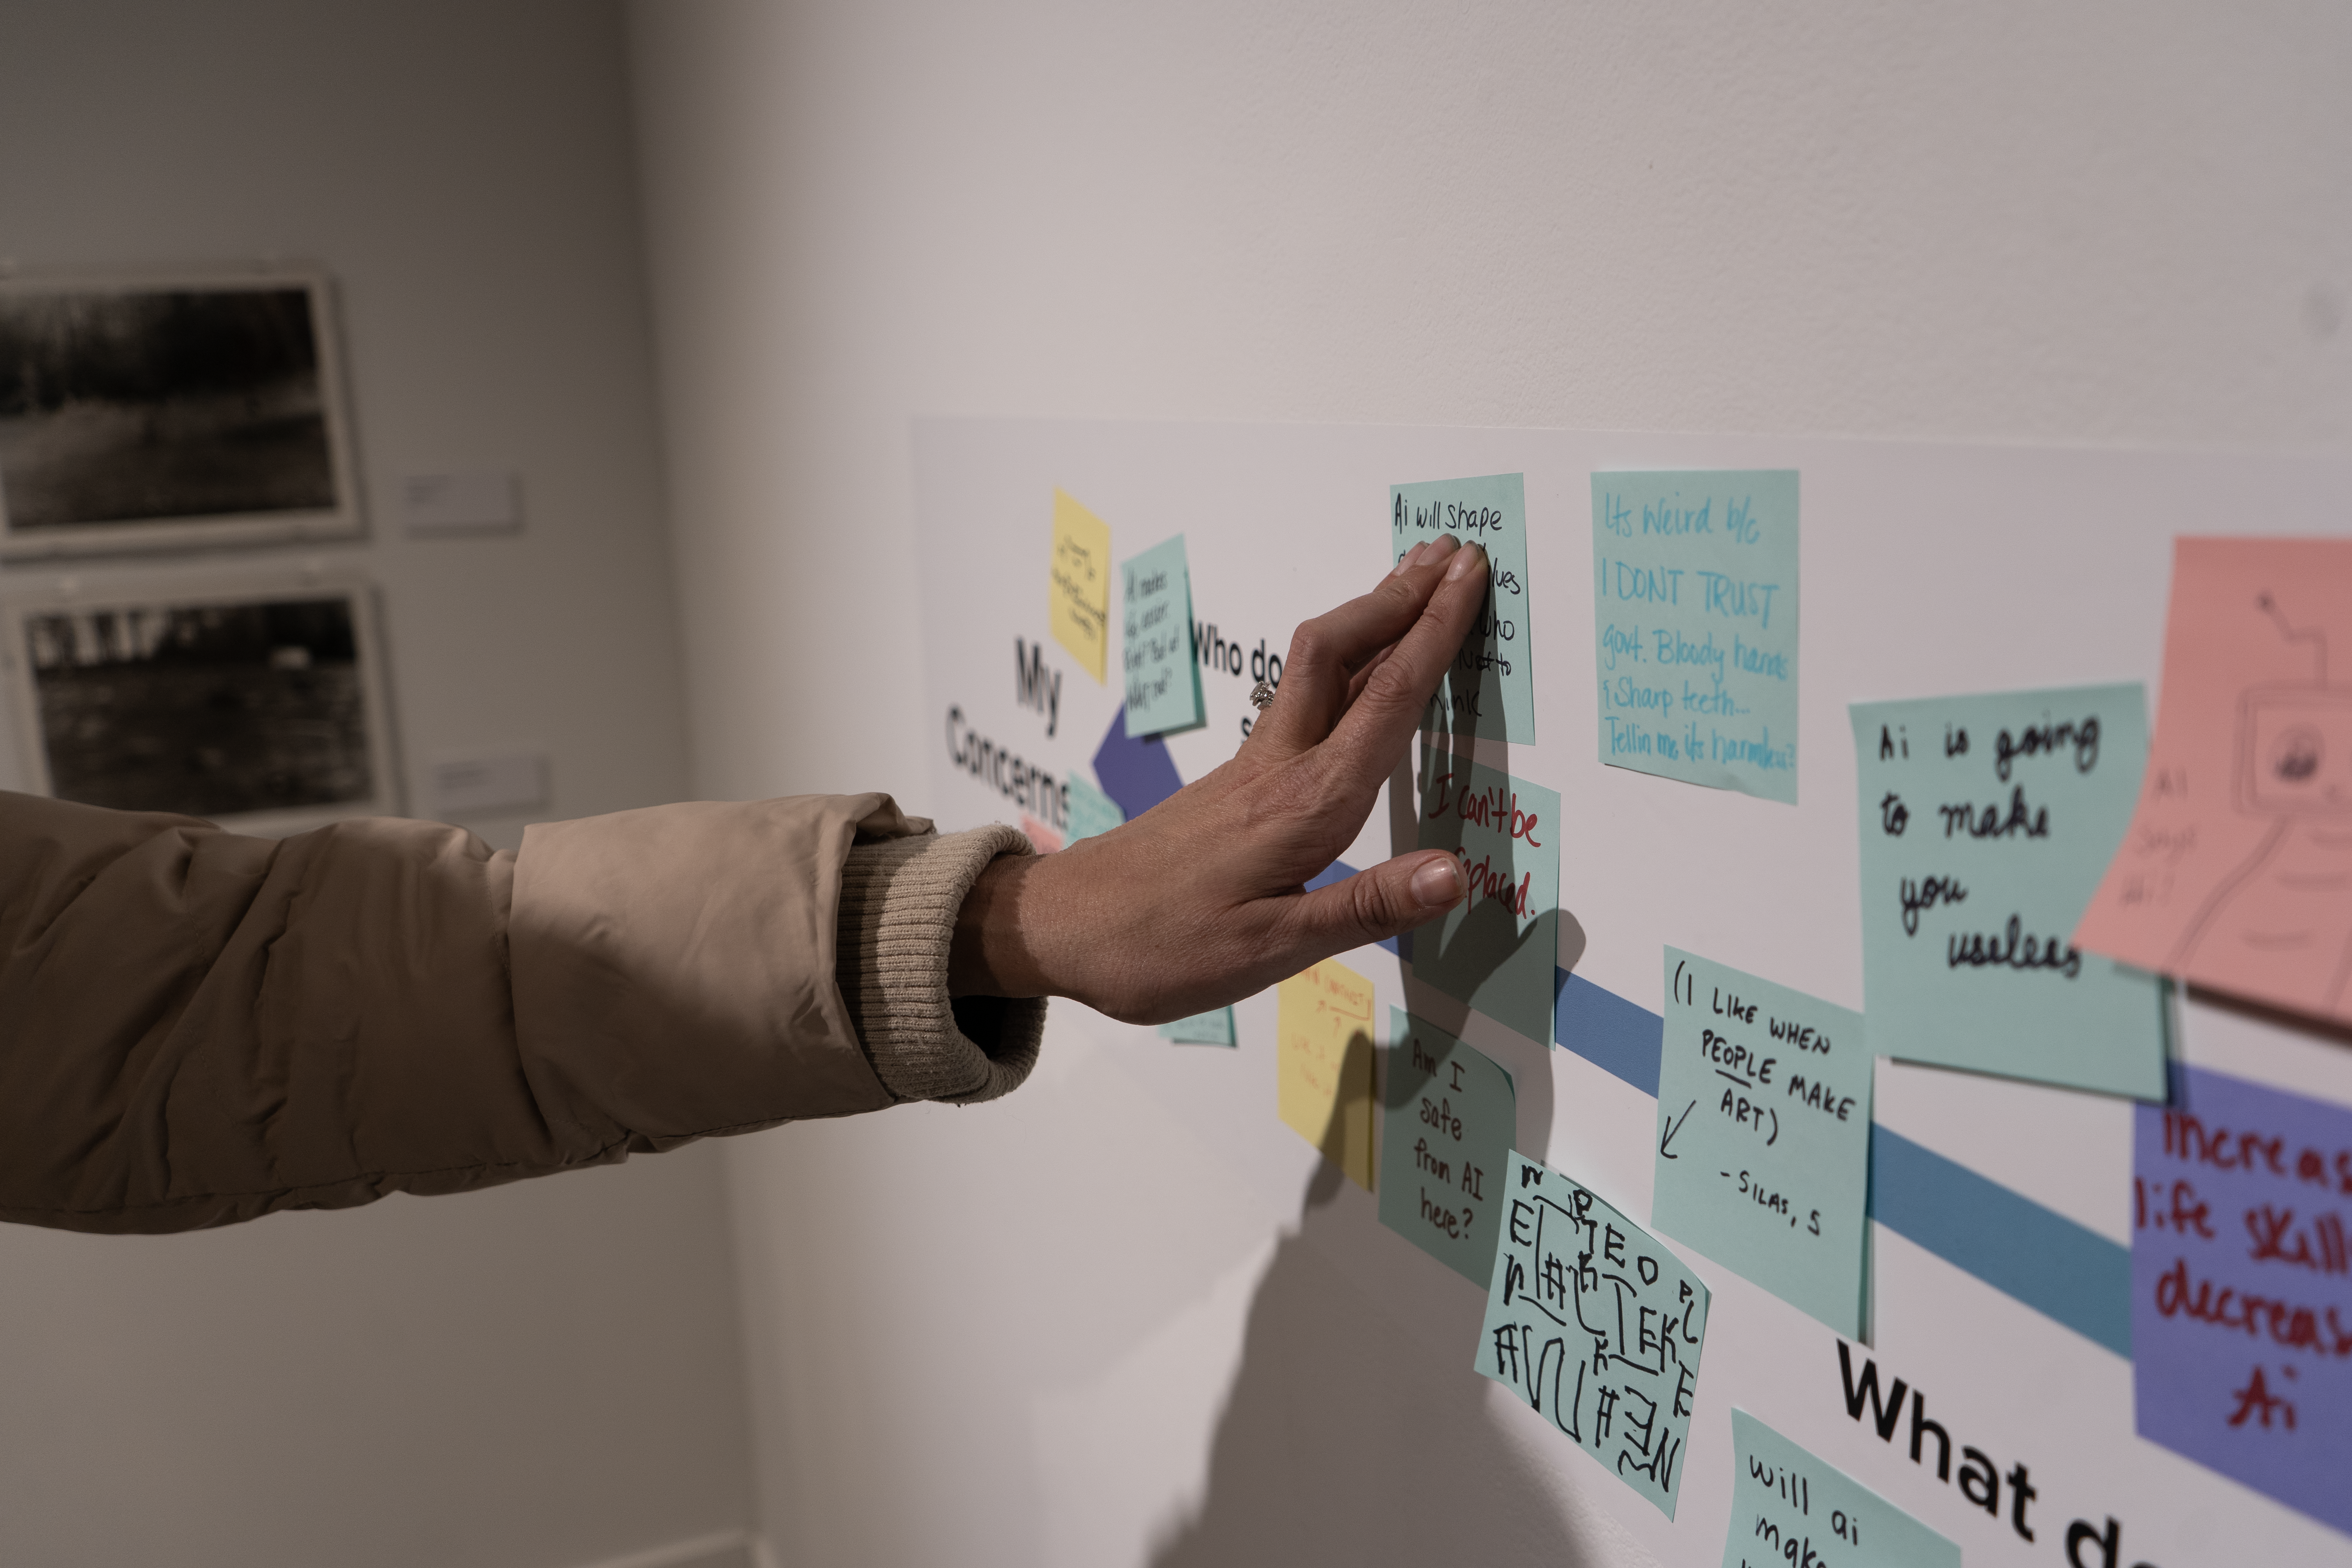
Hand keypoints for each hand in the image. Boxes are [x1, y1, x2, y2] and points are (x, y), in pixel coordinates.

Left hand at [951, 535, 1489, 1023]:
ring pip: (1320, 668)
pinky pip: (1303, 698)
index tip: (1469, 573)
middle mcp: (1281, 767)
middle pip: (1344, 652)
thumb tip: (1456, 874)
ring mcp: (1255, 768)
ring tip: (1412, 582)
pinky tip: (1356, 670)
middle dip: (1402, 598)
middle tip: (1452, 551)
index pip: (1388, 699)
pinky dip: (1346, 664)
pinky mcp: (1236, 781)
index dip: (1435, 631)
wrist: (1061, 929)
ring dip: (1372, 621)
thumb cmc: (1158, 947)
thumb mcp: (1270, 948)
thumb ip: (1366, 908)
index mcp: (1305, 805)